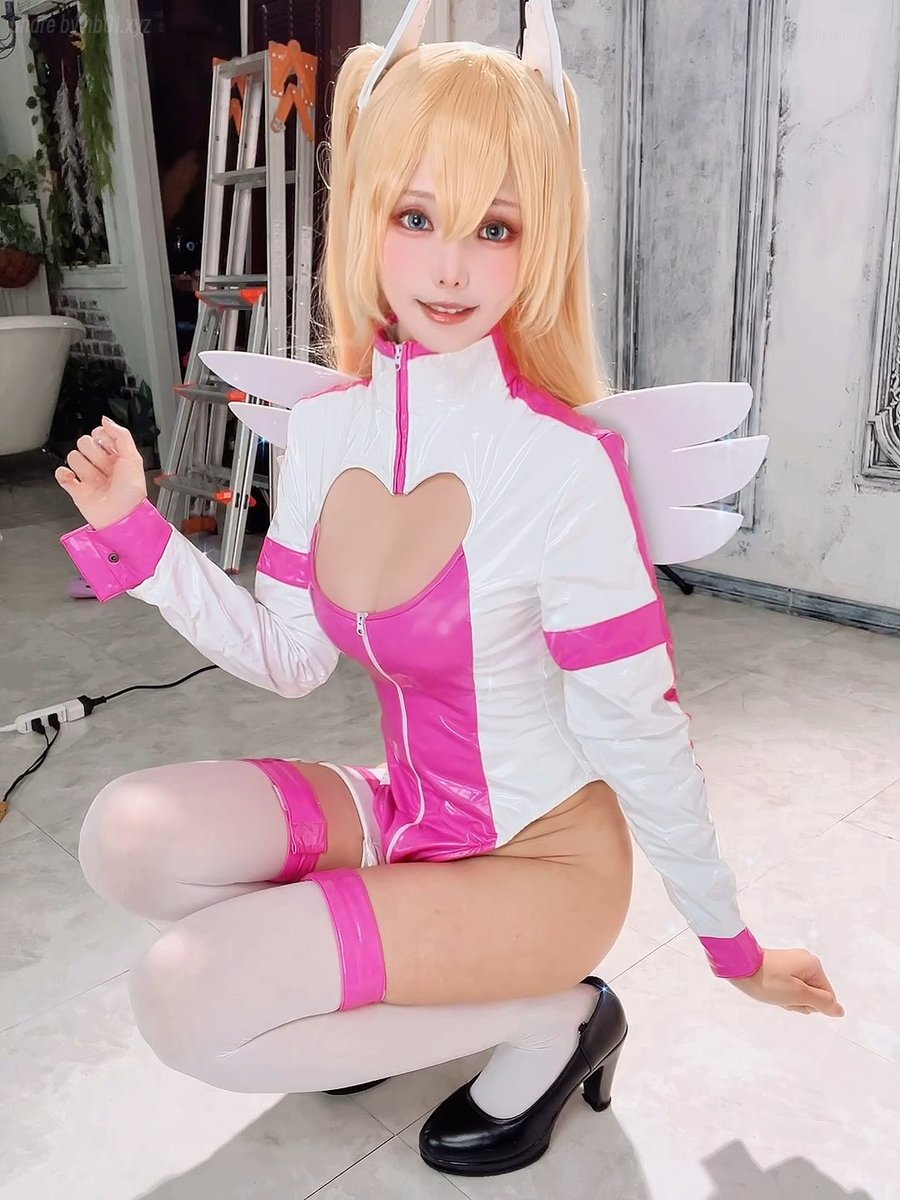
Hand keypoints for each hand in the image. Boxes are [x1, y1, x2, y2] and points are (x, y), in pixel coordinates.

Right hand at [55, 416, 147, 530]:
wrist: (121, 517)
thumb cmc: (131, 492)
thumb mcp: (133, 457)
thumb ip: (121, 435)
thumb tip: (105, 420)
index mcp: (115, 456)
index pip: (99, 434)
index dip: (102, 438)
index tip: (110, 449)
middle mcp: (101, 465)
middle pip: (84, 443)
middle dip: (93, 452)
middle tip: (104, 466)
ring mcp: (88, 476)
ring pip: (73, 457)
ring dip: (83, 466)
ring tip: (95, 478)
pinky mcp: (76, 489)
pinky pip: (61, 474)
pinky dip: (64, 474)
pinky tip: (74, 479)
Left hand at [729, 948, 844, 1016]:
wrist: (740, 966)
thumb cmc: (770, 981)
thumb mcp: (798, 994)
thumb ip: (821, 1003)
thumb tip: (840, 1011)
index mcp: (813, 964)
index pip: (826, 994)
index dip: (812, 1003)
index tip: (794, 999)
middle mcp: (805, 961)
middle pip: (813, 993)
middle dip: (799, 1001)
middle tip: (783, 996)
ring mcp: (791, 963)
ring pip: (800, 991)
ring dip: (789, 998)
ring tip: (775, 993)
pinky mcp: (780, 966)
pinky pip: (789, 985)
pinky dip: (782, 992)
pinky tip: (771, 991)